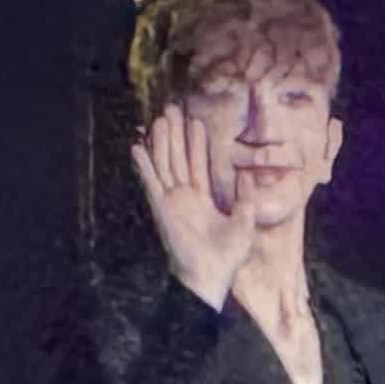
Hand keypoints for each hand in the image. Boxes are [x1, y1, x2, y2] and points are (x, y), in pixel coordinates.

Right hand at [130, 103, 255, 308]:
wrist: (210, 275)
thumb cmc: (227, 255)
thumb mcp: (244, 222)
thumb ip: (245, 199)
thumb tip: (247, 176)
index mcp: (202, 199)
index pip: (198, 164)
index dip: (196, 143)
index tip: (194, 121)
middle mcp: (184, 197)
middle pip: (178, 158)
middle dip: (175, 134)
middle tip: (172, 108)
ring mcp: (171, 201)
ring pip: (164, 164)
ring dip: (161, 142)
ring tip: (159, 119)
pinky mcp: (161, 208)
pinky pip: (151, 182)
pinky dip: (144, 165)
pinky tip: (138, 147)